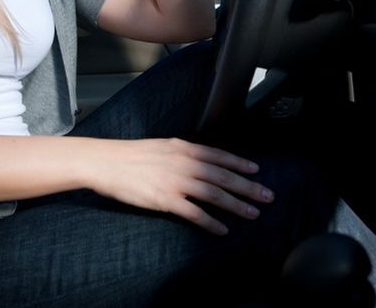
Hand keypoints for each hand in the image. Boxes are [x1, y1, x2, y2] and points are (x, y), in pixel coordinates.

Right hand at [91, 138, 274, 234]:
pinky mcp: (166, 200)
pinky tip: (222, 229)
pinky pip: (195, 213)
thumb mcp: (163, 146)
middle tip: (267, 196)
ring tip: (253, 213)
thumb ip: (183, 152)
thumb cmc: (132, 155)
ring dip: (237, 205)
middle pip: (224, 177)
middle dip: (249, 187)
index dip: (240, 164)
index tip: (256, 171)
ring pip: (215, 194)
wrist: (108, 162)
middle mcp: (185, 163)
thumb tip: (201, 159)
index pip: (220, 156)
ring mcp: (177, 182)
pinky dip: (211, 222)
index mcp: (185, 148)